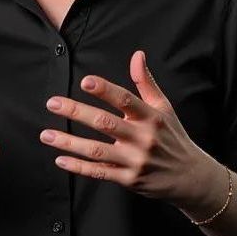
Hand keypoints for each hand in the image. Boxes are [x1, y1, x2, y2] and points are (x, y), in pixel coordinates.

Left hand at [39, 50, 206, 206]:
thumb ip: (146, 82)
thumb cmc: (172, 136)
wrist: (189, 177)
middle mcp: (142, 138)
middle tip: (53, 103)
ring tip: (46, 134)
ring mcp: (134, 161)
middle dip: (77, 112)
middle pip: (105, 123)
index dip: (105, 90)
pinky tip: (60, 159)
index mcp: (150, 117)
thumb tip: (137, 55)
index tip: (85, 81)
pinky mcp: (129, 180)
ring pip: (97, 150)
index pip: (125, 100)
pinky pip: (100, 173)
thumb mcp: (164, 107)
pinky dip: (79, 167)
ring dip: (69, 142)